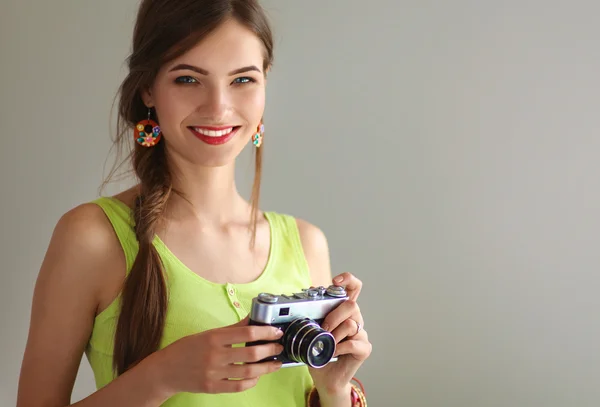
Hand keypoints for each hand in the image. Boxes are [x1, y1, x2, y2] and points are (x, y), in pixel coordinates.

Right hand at [155, 315, 283, 394]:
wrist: (165, 370)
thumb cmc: (187, 348)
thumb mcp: (208, 333)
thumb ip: (231, 328)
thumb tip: (252, 319)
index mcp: (214, 337)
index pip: (247, 333)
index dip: (266, 332)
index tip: (276, 332)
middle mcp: (215, 355)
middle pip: (251, 353)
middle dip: (270, 350)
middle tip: (279, 347)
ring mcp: (214, 373)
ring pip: (248, 372)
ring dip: (266, 368)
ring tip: (275, 363)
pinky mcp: (212, 387)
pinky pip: (238, 386)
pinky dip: (251, 381)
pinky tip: (257, 376)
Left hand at [309, 273, 371, 395]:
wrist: (325, 378)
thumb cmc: (319, 352)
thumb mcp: (312, 330)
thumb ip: (313, 314)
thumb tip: (305, 295)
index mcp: (343, 311)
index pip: (354, 287)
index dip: (348, 279)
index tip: (335, 280)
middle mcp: (355, 319)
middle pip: (352, 305)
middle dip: (334, 315)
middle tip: (323, 328)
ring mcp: (361, 334)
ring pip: (351, 324)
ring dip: (335, 334)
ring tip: (326, 343)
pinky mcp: (364, 349)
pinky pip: (354, 343)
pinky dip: (340, 348)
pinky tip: (332, 352)